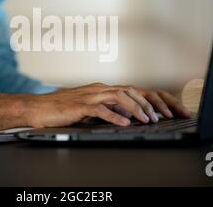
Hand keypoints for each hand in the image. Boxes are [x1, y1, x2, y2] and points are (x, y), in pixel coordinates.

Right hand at [0, 83, 190, 130]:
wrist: (39, 108)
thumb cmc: (64, 109)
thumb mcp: (91, 108)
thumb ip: (110, 108)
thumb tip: (129, 115)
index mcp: (105, 89)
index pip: (137, 90)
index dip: (157, 99)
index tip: (173, 109)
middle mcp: (101, 88)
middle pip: (134, 90)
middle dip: (153, 103)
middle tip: (167, 116)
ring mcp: (90, 95)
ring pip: (120, 96)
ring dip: (136, 109)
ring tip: (148, 120)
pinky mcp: (80, 105)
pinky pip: (100, 109)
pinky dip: (114, 116)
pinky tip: (124, 124)